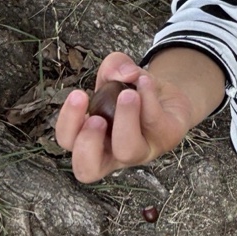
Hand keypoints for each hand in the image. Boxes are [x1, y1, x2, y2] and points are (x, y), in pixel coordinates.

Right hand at [55, 51, 194, 184]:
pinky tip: (146, 80)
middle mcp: (113, 153)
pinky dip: (148, 97)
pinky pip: (155, 123)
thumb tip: (126, 73)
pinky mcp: (166, 139)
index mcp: (92, 139)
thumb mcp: (117, 73)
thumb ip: (113, 66)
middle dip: (87, 142)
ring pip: (128, 152)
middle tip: (96, 117)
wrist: (169, 97)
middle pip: (88, 169)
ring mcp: (141, 150)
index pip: (68, 143)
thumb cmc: (134, 93)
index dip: (67, 124)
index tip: (79, 94)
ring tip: (128, 94)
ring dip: (125, 120)